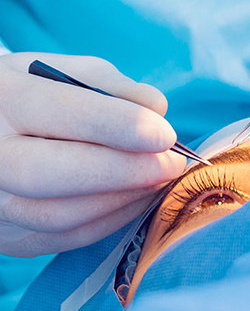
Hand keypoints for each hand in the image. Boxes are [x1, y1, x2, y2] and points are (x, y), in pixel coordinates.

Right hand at [0, 52, 185, 255]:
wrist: (0, 131)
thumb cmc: (43, 94)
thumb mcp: (71, 72)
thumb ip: (114, 86)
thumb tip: (158, 110)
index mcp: (2, 99)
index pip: (57, 113)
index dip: (118, 126)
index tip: (165, 135)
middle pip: (52, 174)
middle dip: (125, 172)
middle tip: (172, 164)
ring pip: (62, 216)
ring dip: (125, 199)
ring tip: (160, 178)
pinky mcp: (9, 237)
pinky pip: (67, 237)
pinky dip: (113, 218)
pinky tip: (139, 197)